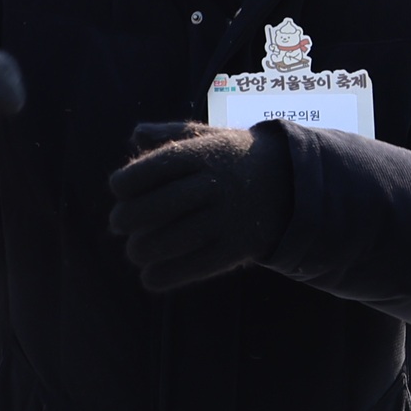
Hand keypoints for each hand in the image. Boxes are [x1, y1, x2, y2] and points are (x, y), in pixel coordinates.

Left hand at [101, 119, 294, 290]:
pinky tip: (149, 277)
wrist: (292, 183)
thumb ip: (171, 135)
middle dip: (127, 218)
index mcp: (204, 154)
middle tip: (118, 223)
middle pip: (158, 206)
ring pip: (172, 240)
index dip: (127, 182)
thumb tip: (136, 134)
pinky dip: (166, 275)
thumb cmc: (235, 159)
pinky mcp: (238, 247)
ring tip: (135, 250)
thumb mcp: (210, 138)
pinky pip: (195, 266)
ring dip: (142, 249)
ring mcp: (228, 217)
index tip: (118, 189)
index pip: (154, 168)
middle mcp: (215, 184)